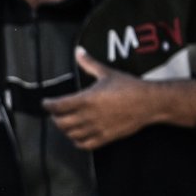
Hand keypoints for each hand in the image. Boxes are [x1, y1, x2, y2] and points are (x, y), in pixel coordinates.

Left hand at [43, 48, 165, 149]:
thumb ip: (89, 64)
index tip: (46, 102)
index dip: (48, 105)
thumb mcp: (107, 73)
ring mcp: (96, 128)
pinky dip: (76, 140)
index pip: (58, 106)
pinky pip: (84, 144)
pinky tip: (77, 134)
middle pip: (60, 122)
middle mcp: (88, 116)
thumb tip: (79, 51)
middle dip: (55, 117)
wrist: (149, 102)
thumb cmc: (129, 86)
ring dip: (64, 129)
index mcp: (86, 99)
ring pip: (70, 134)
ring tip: (65, 122)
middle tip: (55, 112)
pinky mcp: (105, 137)